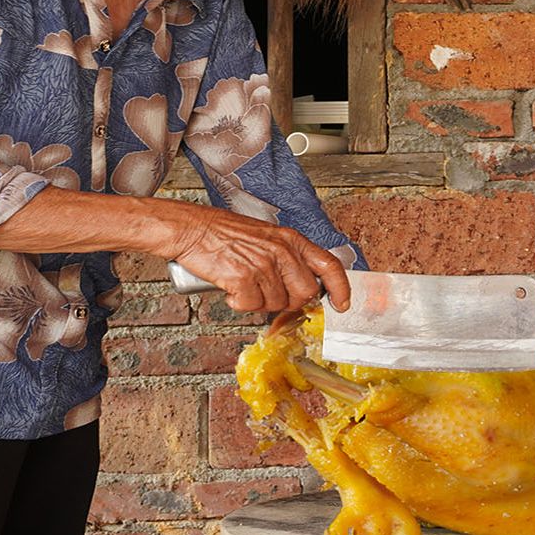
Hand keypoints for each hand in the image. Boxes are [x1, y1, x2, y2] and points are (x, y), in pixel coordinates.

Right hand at [166, 205, 350, 313]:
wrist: (192, 229)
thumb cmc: (223, 233)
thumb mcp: (266, 236)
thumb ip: (286, 258)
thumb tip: (298, 287)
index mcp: (290, 239)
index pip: (329, 264)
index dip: (340, 287)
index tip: (341, 304)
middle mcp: (281, 251)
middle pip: (305, 293)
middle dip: (290, 303)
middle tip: (269, 295)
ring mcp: (263, 265)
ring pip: (276, 303)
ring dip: (259, 302)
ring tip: (244, 284)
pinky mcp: (243, 278)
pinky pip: (251, 306)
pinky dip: (239, 304)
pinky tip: (231, 289)